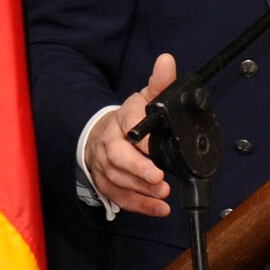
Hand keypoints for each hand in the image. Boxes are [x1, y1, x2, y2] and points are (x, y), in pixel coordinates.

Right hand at [83, 53, 176, 217]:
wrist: (103, 135)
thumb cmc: (131, 119)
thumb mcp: (146, 97)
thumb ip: (160, 83)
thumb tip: (167, 61)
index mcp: (122, 119)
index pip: (129, 124)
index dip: (142, 138)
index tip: (154, 145)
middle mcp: (111, 143)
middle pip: (119, 157)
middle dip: (138, 169)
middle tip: (158, 176)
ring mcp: (106, 165)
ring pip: (119, 179)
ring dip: (142, 189)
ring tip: (163, 193)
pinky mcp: (107, 183)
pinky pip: (121, 198)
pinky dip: (140, 206)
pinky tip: (159, 208)